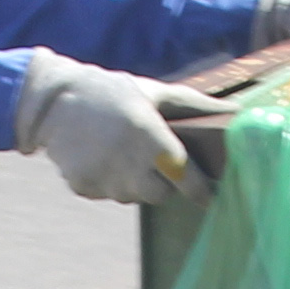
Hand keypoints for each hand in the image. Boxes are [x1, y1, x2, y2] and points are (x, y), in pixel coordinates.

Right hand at [17, 49, 192, 204]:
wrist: (52, 101)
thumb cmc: (112, 92)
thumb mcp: (154, 91)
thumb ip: (195, 105)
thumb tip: (238, 112)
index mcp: (147, 133)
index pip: (183, 174)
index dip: (200, 189)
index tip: (209, 195)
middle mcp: (125, 159)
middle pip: (160, 194)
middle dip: (163, 183)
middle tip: (154, 162)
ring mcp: (102, 176)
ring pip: (133, 197)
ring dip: (135, 183)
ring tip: (122, 154)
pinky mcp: (83, 186)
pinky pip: (109, 194)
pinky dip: (110, 182)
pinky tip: (101, 158)